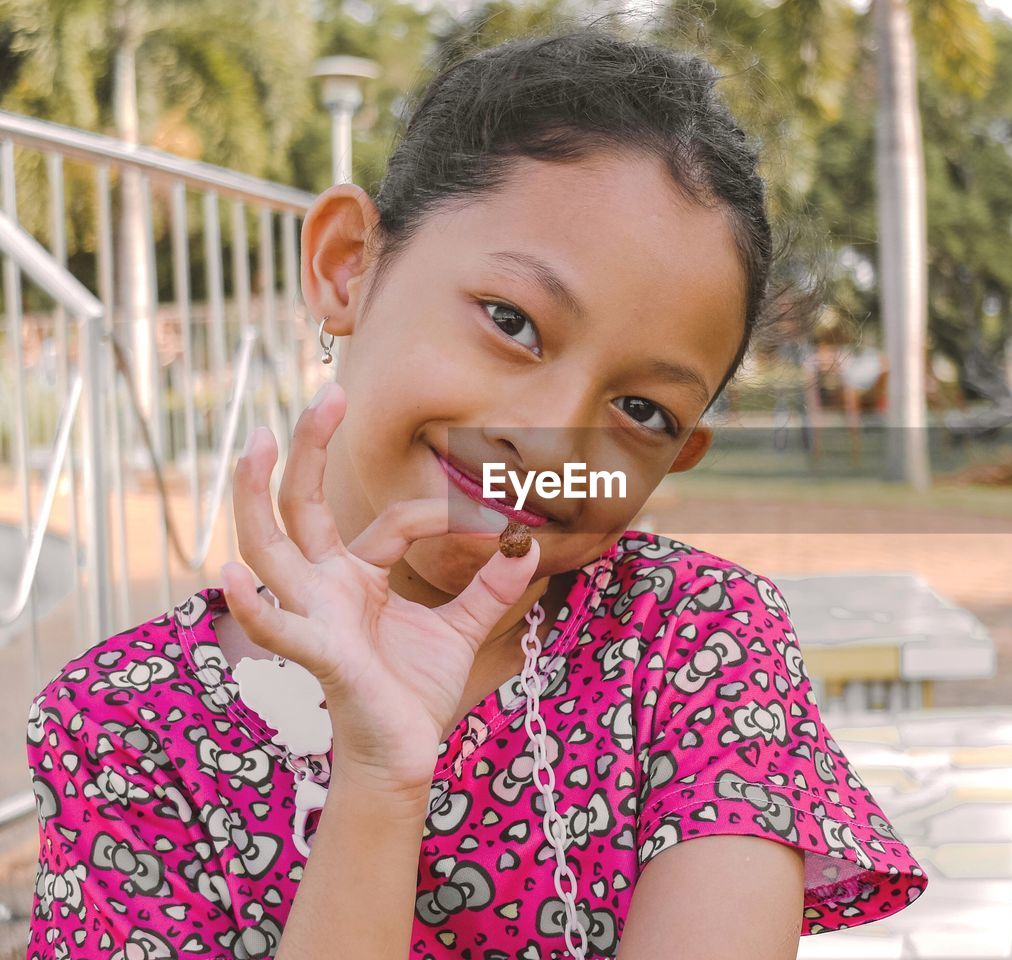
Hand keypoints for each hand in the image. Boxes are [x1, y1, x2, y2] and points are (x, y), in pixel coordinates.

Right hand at [220, 381, 538, 799]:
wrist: (405, 757)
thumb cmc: (415, 692)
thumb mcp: (461, 630)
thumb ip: (490, 588)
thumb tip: (525, 543)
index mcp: (355, 576)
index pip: (395, 521)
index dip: (445, 514)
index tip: (500, 518)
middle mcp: (324, 587)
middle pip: (300, 506)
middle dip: (306, 450)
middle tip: (326, 393)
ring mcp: (313, 616)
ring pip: (268, 547)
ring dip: (255, 497)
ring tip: (252, 444)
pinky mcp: (319, 655)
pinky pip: (278, 628)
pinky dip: (255, 604)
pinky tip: (230, 571)